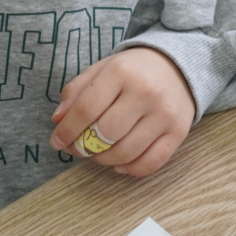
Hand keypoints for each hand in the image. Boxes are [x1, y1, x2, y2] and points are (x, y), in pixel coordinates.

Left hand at [49, 47, 194, 177]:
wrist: (176, 66)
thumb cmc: (131, 71)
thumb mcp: (101, 70)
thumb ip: (76, 92)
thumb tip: (57, 120)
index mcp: (120, 72)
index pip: (86, 109)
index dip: (67, 130)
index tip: (56, 141)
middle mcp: (145, 92)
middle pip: (105, 134)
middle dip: (84, 147)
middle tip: (77, 149)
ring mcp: (164, 114)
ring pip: (126, 153)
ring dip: (104, 160)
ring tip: (97, 153)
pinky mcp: (178, 132)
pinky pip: (151, 163)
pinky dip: (130, 170)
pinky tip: (118, 164)